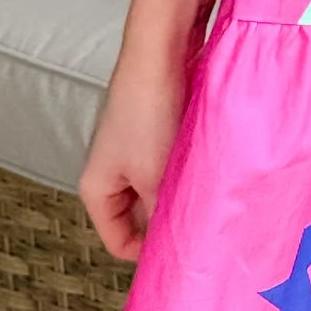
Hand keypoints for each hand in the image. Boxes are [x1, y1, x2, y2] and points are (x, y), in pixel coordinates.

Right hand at [78, 41, 192, 261]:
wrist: (161, 51)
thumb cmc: (146, 110)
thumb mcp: (155, 177)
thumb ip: (163, 214)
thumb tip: (180, 245)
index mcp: (97, 188)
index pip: (118, 240)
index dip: (146, 254)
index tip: (179, 258)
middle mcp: (114, 170)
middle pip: (142, 215)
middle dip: (169, 220)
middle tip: (201, 229)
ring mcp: (138, 148)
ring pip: (163, 187)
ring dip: (184, 191)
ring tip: (208, 195)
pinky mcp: (161, 128)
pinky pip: (177, 162)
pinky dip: (191, 167)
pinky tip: (212, 166)